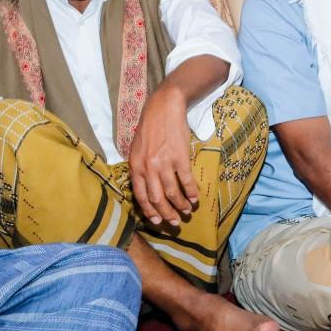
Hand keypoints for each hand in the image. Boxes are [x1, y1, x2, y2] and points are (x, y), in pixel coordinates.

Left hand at [128, 84, 197, 225]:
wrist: (164, 108)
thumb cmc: (150, 127)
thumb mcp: (137, 148)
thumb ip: (139, 167)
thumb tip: (146, 187)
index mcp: (135, 166)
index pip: (141, 196)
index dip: (149, 211)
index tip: (157, 220)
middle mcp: (148, 168)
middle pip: (157, 198)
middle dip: (167, 214)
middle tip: (174, 222)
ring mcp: (164, 163)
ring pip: (173, 193)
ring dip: (181, 205)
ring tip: (187, 211)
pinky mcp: (180, 158)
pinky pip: (186, 181)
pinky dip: (192, 193)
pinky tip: (195, 198)